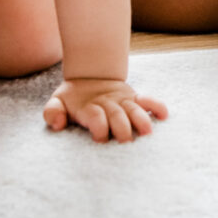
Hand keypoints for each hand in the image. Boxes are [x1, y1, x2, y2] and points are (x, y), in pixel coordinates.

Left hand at [43, 78, 168, 141]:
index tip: (100, 140)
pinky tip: (164, 115)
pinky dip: (156, 106)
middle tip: (126, 142)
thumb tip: (59, 123)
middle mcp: (108, 103)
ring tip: (147, 133)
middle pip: (117, 115)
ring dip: (141, 120)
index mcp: (89, 107)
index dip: (99, 127)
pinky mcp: (133, 98)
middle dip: (122, 129)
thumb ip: (52, 112)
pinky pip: (148, 100)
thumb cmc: (72, 99)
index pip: (95, 117)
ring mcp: (122, 100)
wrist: (89, 75)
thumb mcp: (56, 102)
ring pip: (134, 109)